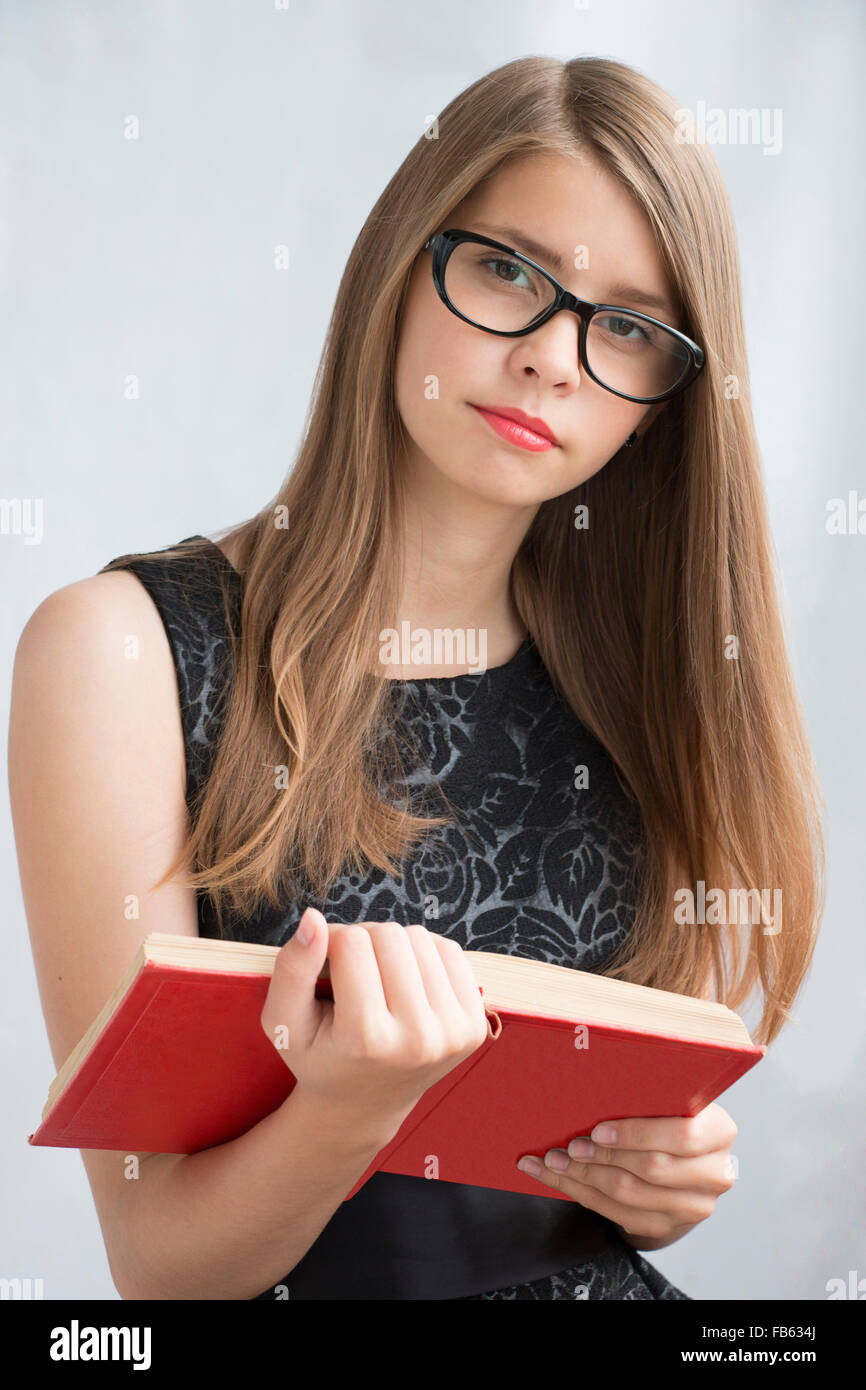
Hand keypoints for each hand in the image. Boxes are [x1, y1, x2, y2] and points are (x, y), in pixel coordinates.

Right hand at [261, 910, 489, 1135]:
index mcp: (367, 1041)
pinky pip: (450, 951)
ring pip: (420, 937)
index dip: (332, 942)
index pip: (352, 943)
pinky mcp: (474, 1024)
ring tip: (379, 979)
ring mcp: (452, 1033)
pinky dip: (423, 954)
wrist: (363, 1104)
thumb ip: (292, 968)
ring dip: (394, 947)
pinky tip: (406, 982)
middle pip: (390, 935)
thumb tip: (314, 918)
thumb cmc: (319, 1056)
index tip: (326, 968)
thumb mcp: (283, 1022)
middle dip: (365, 941)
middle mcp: (417, 1039)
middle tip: (354, 973)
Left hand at [516, 1102, 736, 1244]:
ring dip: (583, 1176)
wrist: (682, 1163)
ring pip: (629, 1195)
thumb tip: (596, 1075)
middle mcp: (714, 1174)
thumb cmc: (667, 1117)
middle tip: (567, 1146)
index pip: (683, 1136)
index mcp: (719, 1132)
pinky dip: (582, 1194)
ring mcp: (693, 1206)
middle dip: (602, 1156)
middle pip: (652, 1168)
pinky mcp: (667, 1226)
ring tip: (553, 1161)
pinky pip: (617, 1215)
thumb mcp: (670, 1100)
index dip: (637, 1134)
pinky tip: (558, 1178)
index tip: (597, 1130)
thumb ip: (650, 1093)